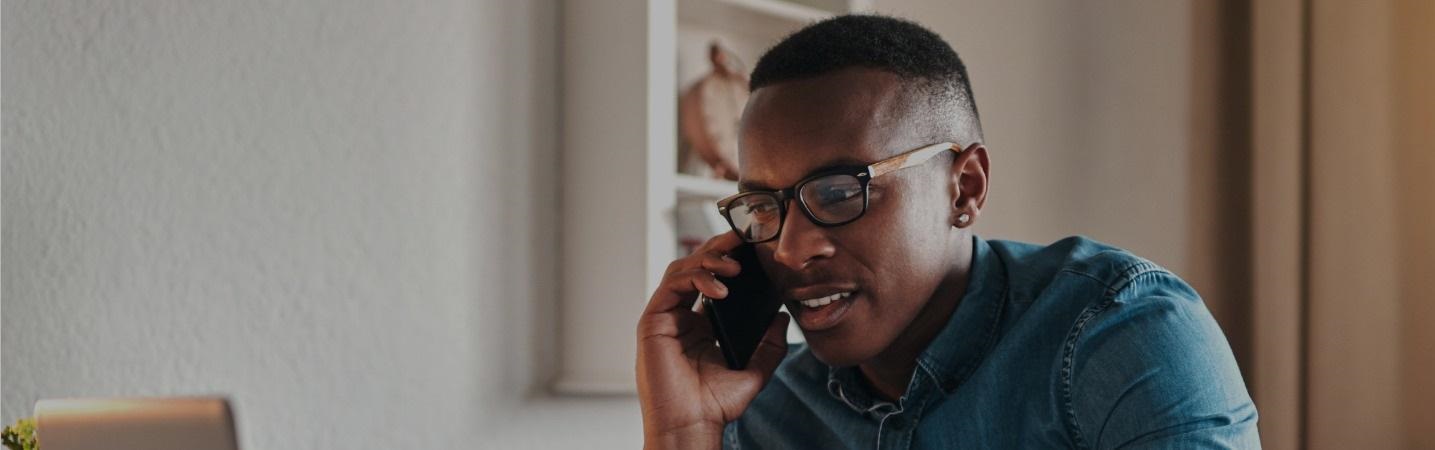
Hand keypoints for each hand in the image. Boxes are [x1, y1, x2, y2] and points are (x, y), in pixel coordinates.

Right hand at [636, 231, 789, 448]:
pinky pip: (672, 285)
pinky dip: (696, 278)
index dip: (729, 259)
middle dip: (720, 248)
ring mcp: (665, 317)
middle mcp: (681, 316)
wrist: (691, 426)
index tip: (753, 247)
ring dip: (709, 260)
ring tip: (735, 265)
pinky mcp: (652, 321)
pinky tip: (721, 287)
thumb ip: (770, 345)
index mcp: (701, 325)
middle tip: (743, 238)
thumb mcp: (754, 371)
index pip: (713, 279)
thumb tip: (783, 317)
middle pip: (696, 266)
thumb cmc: (715, 405)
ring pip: (682, 269)